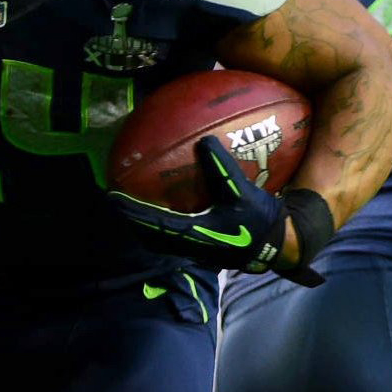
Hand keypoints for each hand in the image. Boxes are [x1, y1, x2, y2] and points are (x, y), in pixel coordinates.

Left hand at [110, 135, 303, 275]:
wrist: (279, 245)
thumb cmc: (261, 221)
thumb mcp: (242, 192)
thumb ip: (221, 168)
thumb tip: (203, 141)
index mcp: (195, 235)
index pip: (154, 224)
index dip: (131, 212)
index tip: (113, 198)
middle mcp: (190, 247)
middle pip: (150, 237)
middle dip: (132, 221)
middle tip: (117, 202)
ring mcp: (196, 251)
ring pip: (160, 240)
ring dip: (145, 225)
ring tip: (133, 207)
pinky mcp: (203, 249)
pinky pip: (173, 238)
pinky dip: (162, 225)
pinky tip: (165, 209)